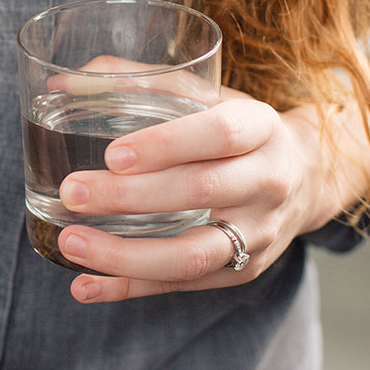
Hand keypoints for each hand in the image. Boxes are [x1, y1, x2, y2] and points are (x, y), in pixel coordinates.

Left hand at [54, 84, 363, 301]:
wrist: (307, 179)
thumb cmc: (238, 130)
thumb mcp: (208, 95)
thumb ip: (141, 81)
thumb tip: (62, 82)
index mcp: (261, 127)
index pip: (220, 134)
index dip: (166, 144)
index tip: (113, 154)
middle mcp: (267, 182)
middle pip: (199, 192)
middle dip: (129, 197)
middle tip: (73, 192)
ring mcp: (258, 234)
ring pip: (191, 255)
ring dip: (124, 255)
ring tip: (70, 241)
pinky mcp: (242, 271)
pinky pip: (181, 286)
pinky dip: (128, 287)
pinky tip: (84, 285)